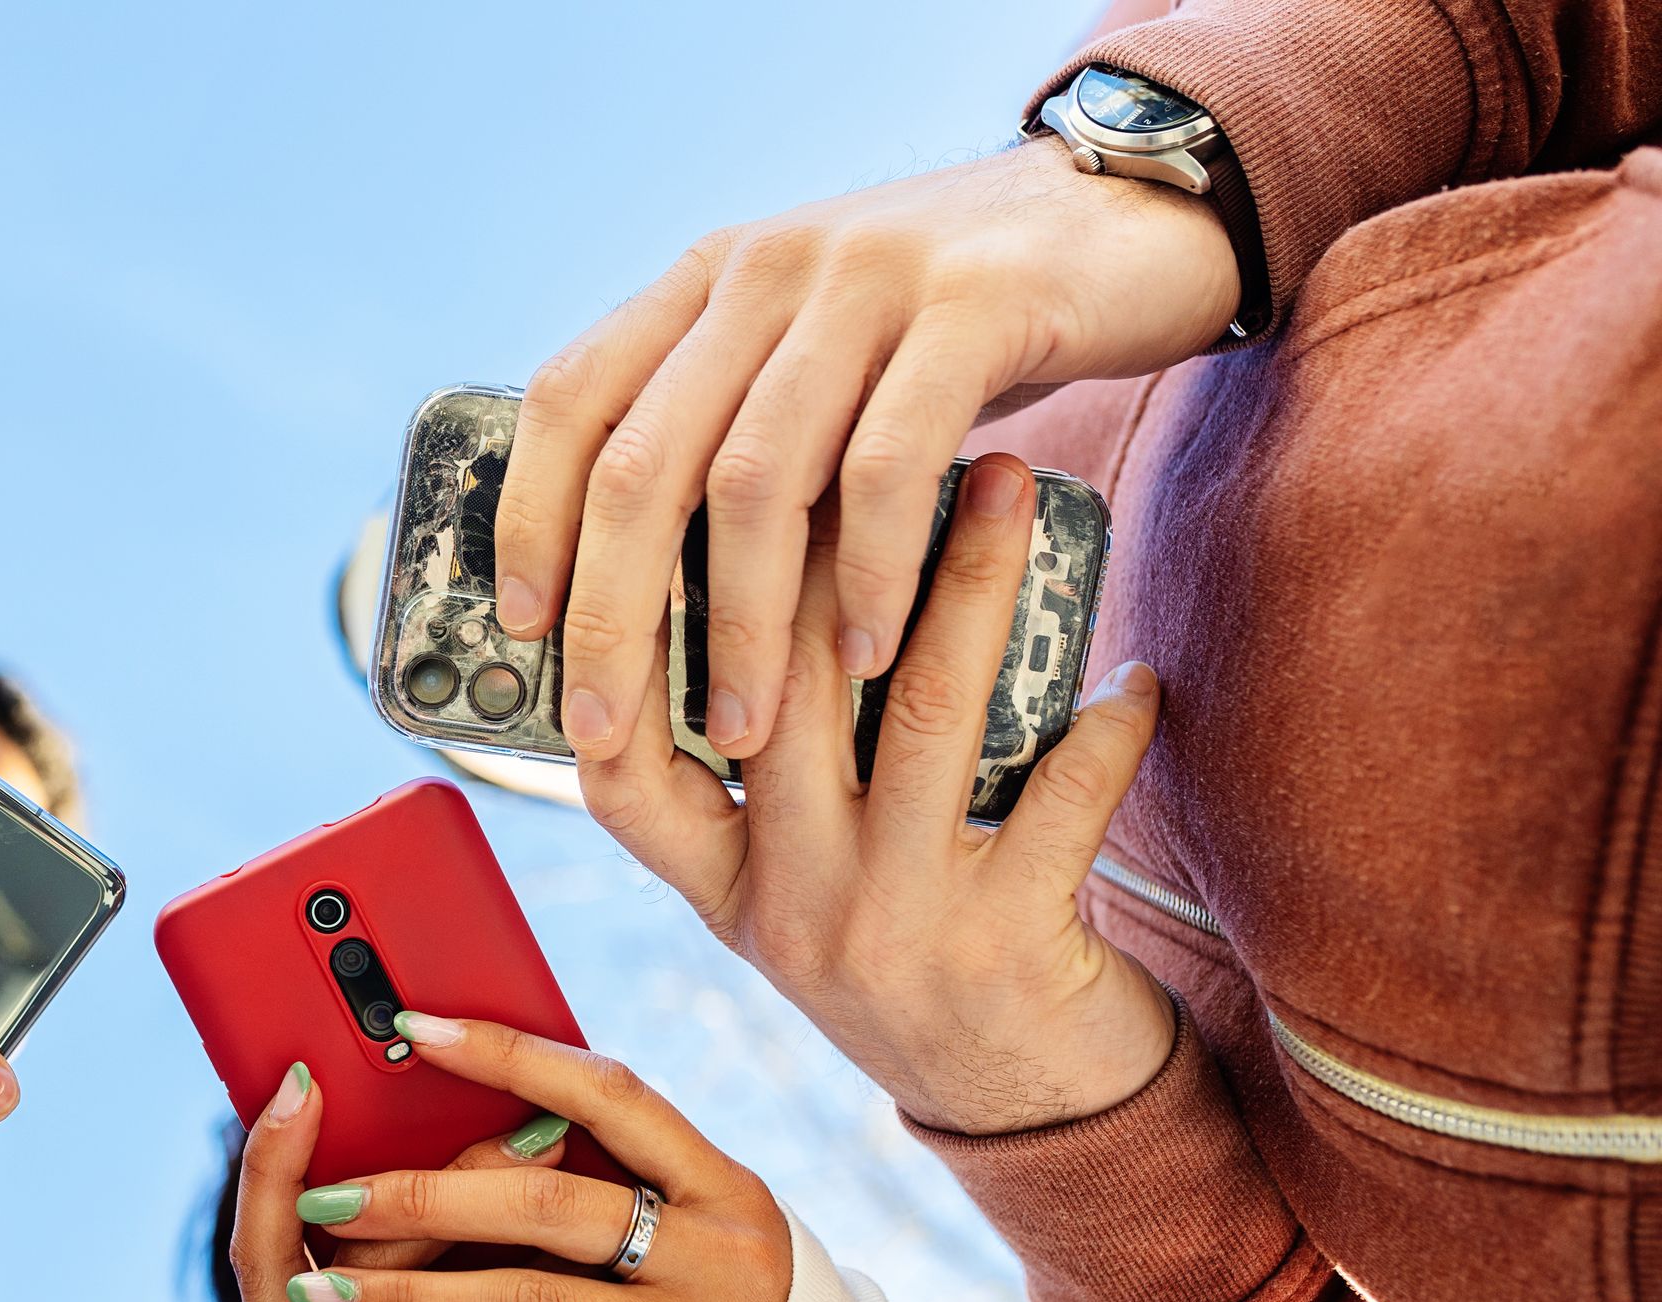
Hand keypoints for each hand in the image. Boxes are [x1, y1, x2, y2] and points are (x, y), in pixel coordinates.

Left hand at [255, 1021, 791, 1301]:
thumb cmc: (709, 1278)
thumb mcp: (693, 1208)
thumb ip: (610, 1163)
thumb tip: (479, 1092)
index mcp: (721, 1184)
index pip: (611, 1095)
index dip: (512, 1055)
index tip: (416, 1029)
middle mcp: (717, 1259)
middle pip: (551, 1204)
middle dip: (425, 1197)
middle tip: (329, 1198)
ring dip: (413, 1298)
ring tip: (323, 1292)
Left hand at [494, 134, 1235, 759]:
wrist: (1137, 214)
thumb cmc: (964, 323)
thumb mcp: (825, 350)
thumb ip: (741, 423)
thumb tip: (638, 581)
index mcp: (709, 277)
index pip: (571, 396)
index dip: (531, 516)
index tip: (523, 624)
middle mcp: (767, 267)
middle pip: (643, 459)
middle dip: (612, 611)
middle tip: (605, 723)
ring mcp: (864, 278)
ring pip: (755, 480)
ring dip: (740, 624)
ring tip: (746, 727)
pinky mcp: (972, 307)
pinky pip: (887, 468)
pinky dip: (867, 577)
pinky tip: (866, 653)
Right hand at [579, 454, 1173, 1133]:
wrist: (1026, 1119)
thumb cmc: (911, 964)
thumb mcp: (801, 897)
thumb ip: (764, 786)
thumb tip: (766, 582)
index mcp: (724, 892)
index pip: (621, 765)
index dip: (626, 642)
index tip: (668, 512)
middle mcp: (787, 907)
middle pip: (781, 688)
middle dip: (830, 538)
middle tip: (877, 418)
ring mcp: (891, 927)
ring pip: (919, 712)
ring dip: (973, 581)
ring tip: (1012, 480)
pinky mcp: (1008, 944)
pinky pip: (1062, 798)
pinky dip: (1105, 724)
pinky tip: (1132, 672)